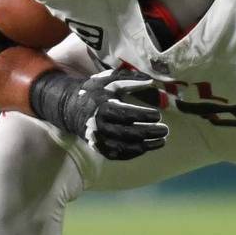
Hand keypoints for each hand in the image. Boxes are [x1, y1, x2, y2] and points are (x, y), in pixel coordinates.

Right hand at [32, 67, 167, 159]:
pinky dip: (134, 153)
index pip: (126, 114)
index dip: (143, 116)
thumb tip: (151, 81)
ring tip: (162, 141)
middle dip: (149, 132)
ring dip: (146, 146)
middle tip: (165, 130)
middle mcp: (100, 125)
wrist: (70, 109)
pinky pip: (119, 155)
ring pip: (125, 147)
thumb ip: (130, 79)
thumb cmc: (95, 92)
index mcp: (102, 107)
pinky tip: (147, 147)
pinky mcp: (100, 148)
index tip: (158, 114)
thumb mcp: (109, 80)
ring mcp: (99, 139)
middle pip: (128, 133)